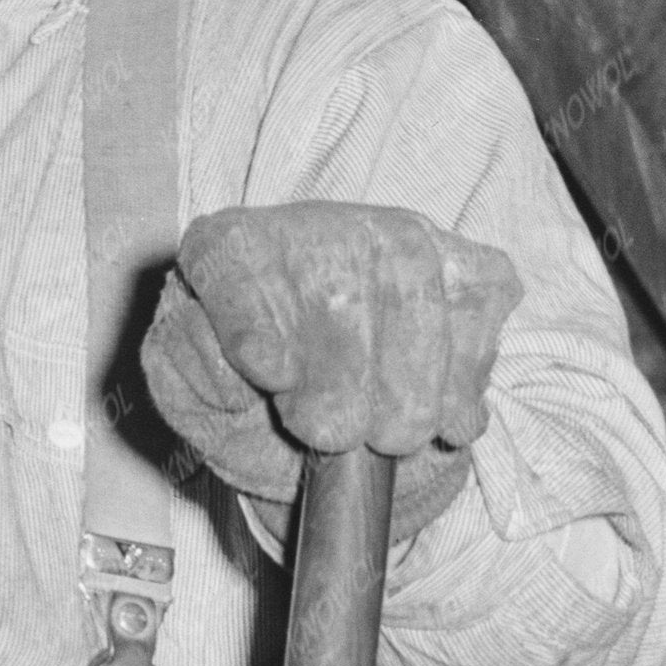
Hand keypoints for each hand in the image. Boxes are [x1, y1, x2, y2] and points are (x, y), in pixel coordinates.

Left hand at [142, 201, 521, 523]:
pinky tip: (442, 419)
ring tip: (390, 439)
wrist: (327, 429)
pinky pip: (479, 311)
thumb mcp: (189, 395)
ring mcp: (401, 237)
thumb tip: (232, 358)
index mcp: (228, 249)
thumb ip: (186, 366)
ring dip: (409, 386)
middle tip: (332, 434)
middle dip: (342, 377)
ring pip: (416, 291)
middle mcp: (317, 226)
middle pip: (337, 282)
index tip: (272, 375)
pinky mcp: (470, 269)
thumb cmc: (247, 403)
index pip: (232, 259)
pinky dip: (464, 380)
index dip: (252, 315)